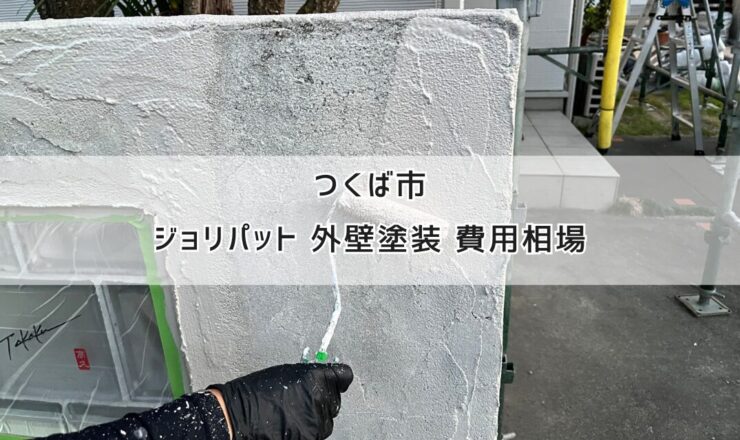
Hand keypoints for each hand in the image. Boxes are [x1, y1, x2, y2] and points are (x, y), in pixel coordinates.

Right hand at [209, 363, 352, 439]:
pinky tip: (293, 423)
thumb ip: (310, 375)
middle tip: (305, 398)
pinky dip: (309, 428)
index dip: (339, 378)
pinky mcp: (311, 437)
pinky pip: (318, 431)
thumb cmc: (256, 392)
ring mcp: (316, 420)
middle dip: (324, 397)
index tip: (337, 380)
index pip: (344, 376)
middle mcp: (320, 398)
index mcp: (316, 377)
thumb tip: (324, 376)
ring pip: (327, 417)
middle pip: (335, 398)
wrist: (239, 416)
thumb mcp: (286, 372)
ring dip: (317, 415)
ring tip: (295, 412)